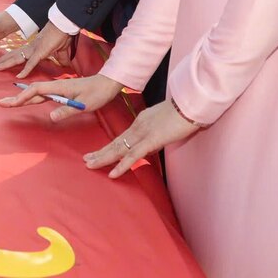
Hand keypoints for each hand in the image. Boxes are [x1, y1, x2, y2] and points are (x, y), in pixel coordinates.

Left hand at [0, 21, 72, 76]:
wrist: (63, 26)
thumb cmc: (61, 35)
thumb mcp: (61, 51)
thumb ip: (61, 58)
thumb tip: (66, 64)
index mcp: (34, 48)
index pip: (18, 54)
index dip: (9, 58)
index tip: (2, 62)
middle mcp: (31, 48)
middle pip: (13, 56)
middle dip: (2, 61)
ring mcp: (34, 50)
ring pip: (16, 59)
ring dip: (5, 64)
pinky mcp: (40, 52)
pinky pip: (31, 63)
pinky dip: (25, 71)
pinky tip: (19, 77)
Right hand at [0, 74, 123, 121]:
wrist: (108, 83)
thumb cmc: (97, 92)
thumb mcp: (84, 104)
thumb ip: (67, 110)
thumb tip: (50, 117)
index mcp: (59, 87)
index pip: (36, 91)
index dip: (23, 97)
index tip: (12, 103)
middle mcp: (56, 87)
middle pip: (32, 92)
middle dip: (16, 98)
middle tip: (1, 103)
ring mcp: (58, 90)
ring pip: (37, 94)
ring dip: (23, 98)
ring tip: (10, 103)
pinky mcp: (62, 93)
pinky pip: (44, 96)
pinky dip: (33, 99)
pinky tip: (28, 102)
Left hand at [84, 99, 201, 178]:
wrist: (191, 104)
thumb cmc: (183, 112)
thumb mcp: (165, 123)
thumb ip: (156, 133)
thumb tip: (151, 145)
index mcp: (141, 122)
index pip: (122, 137)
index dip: (109, 146)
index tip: (98, 152)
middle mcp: (138, 127)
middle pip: (115, 142)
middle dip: (100, 152)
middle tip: (86, 160)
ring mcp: (143, 133)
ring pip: (118, 149)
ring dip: (103, 158)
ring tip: (90, 165)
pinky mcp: (151, 140)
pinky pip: (133, 156)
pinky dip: (121, 166)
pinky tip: (112, 174)